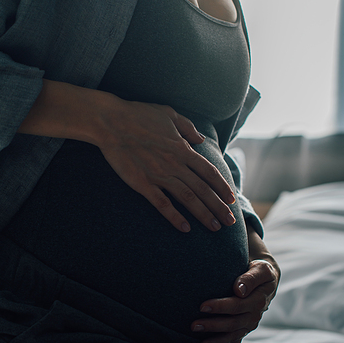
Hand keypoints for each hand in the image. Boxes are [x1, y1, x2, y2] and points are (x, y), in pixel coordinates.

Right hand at [97, 100, 236, 232]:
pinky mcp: (142, 184)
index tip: (231, 199)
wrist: (111, 122)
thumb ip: (187, 127)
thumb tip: (201, 139)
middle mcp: (175, 164)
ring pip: (188, 198)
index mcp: (182, 148)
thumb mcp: (168, 113)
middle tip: (230, 222)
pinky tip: (185, 229)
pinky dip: (175, 217)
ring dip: (203, 214)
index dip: (222, 187)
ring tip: (214, 228)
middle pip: (203, 189)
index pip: (209, 172)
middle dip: (219, 207)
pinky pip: (162, 204)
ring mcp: (159, 175)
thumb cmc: (138, 114)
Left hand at [191, 225, 280, 342]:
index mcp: (259, 299)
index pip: (238, 305)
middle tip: (193, 325)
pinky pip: (234, 342)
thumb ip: (250, 278)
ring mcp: (249, 324)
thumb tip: (239, 289)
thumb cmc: (258, 270)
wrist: (265, 280)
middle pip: (233, 323)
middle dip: (213, 326)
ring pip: (232, 336)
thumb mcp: (260, 269)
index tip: (202, 306)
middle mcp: (255, 315)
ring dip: (216, 341)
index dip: (220, 307)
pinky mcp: (244, 329)